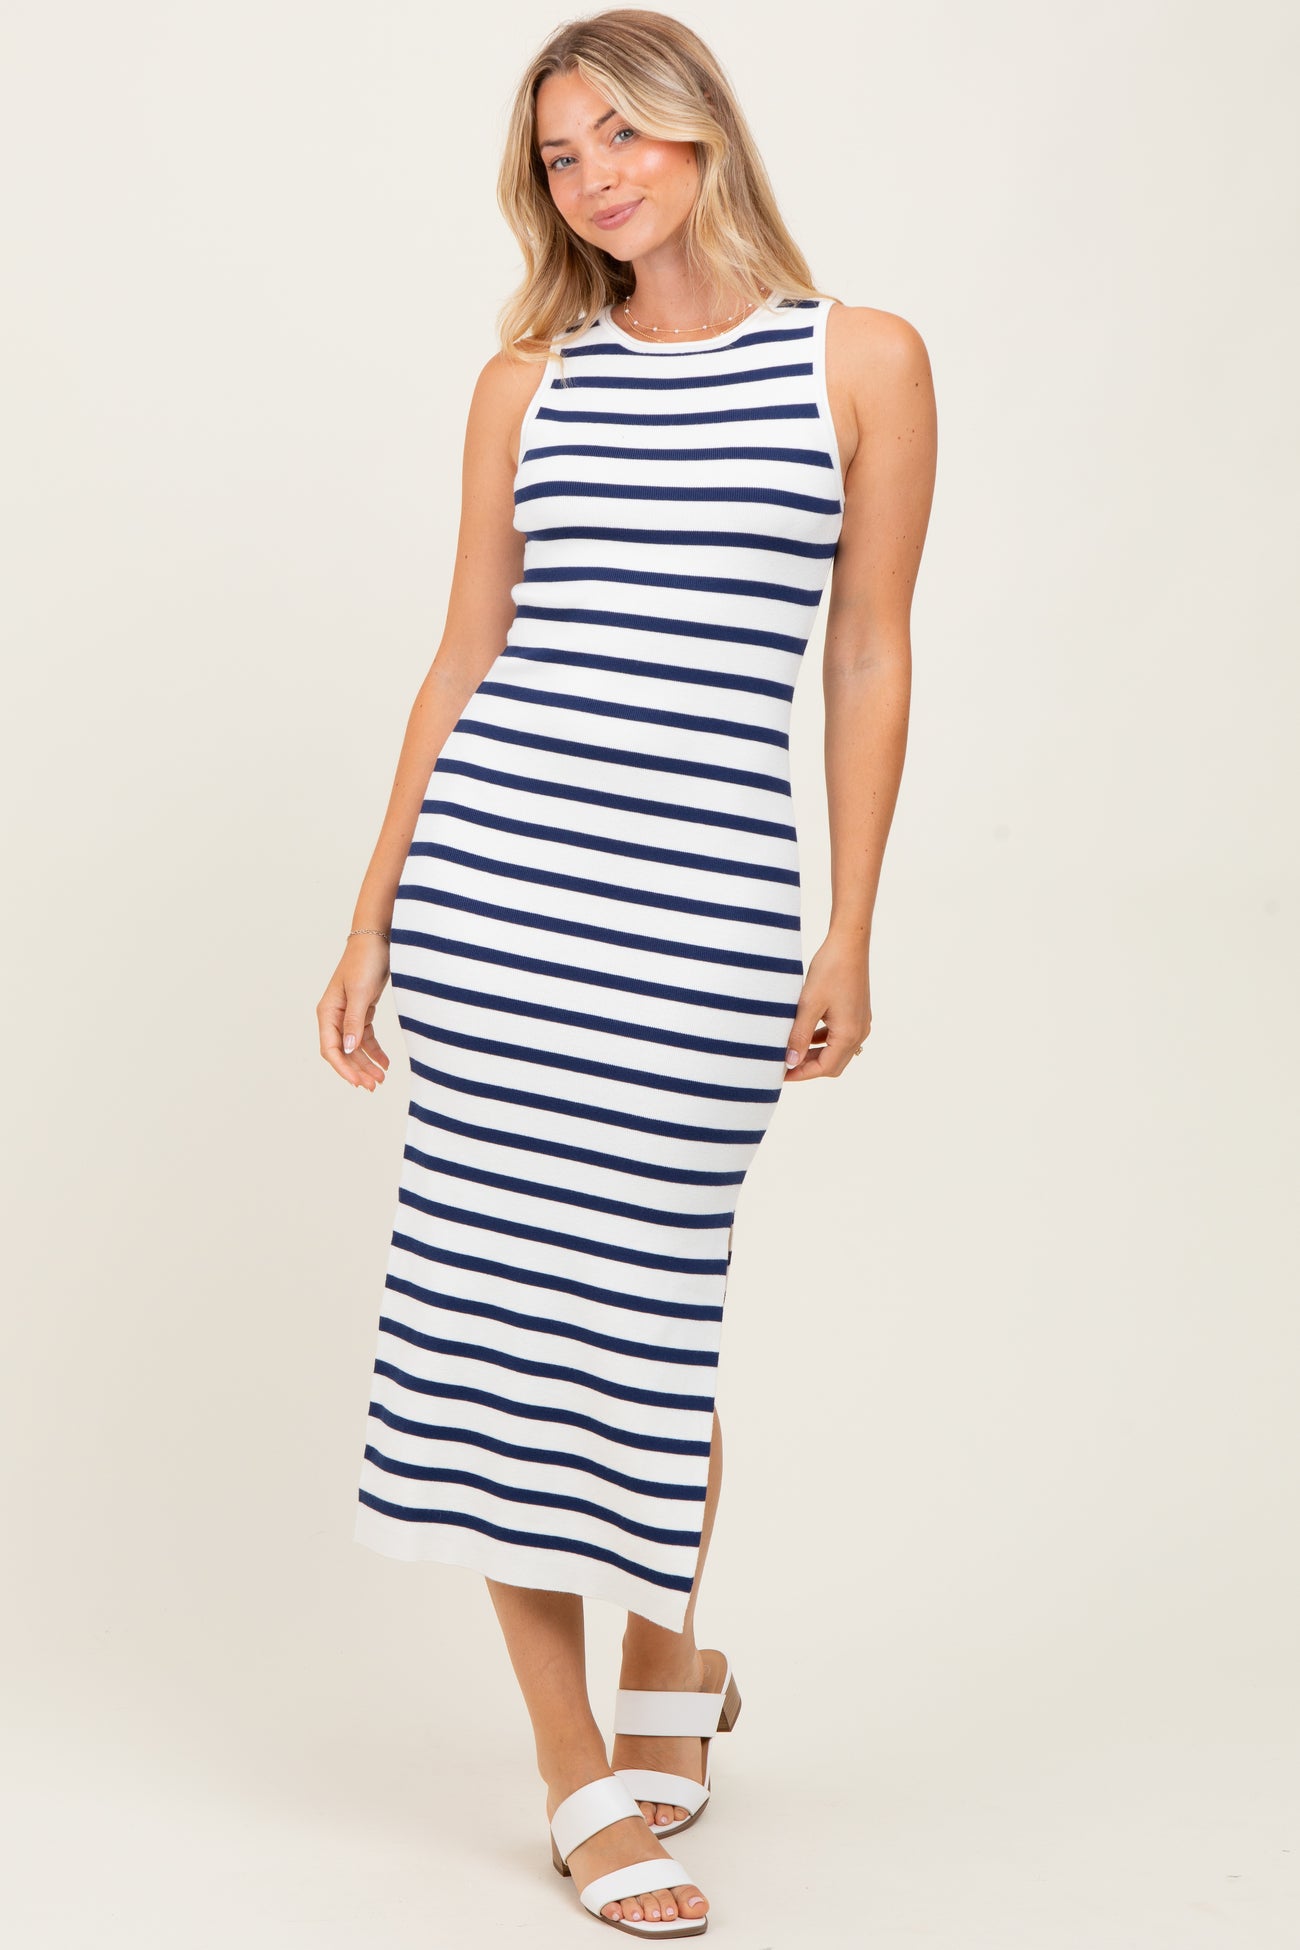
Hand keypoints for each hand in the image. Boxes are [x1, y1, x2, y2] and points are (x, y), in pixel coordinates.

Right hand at [317, 936, 392, 1091]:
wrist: (376, 941)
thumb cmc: (364, 962)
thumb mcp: (361, 992)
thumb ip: (355, 1022)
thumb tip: (348, 1049)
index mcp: (328, 1012)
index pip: (331, 1049)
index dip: (343, 1068)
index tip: (358, 1083)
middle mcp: (334, 1016)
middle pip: (343, 1052)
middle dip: (357, 1070)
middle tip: (374, 1086)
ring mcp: (348, 1014)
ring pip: (355, 1047)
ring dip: (366, 1063)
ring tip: (381, 1079)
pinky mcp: (362, 1011)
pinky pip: (365, 1037)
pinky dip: (374, 1050)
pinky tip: (385, 1062)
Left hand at [783, 933, 870, 1081]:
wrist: (849, 944)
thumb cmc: (830, 969)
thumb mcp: (809, 1004)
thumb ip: (799, 1035)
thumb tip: (790, 1061)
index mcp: (849, 1034)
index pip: (825, 1067)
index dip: (801, 1073)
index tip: (779, 1073)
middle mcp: (859, 1033)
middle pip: (833, 1064)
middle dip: (808, 1068)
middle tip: (782, 1065)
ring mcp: (860, 1024)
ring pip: (836, 1052)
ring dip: (814, 1055)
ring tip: (790, 1052)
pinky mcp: (857, 1014)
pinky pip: (839, 1037)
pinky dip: (822, 1041)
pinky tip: (805, 1035)